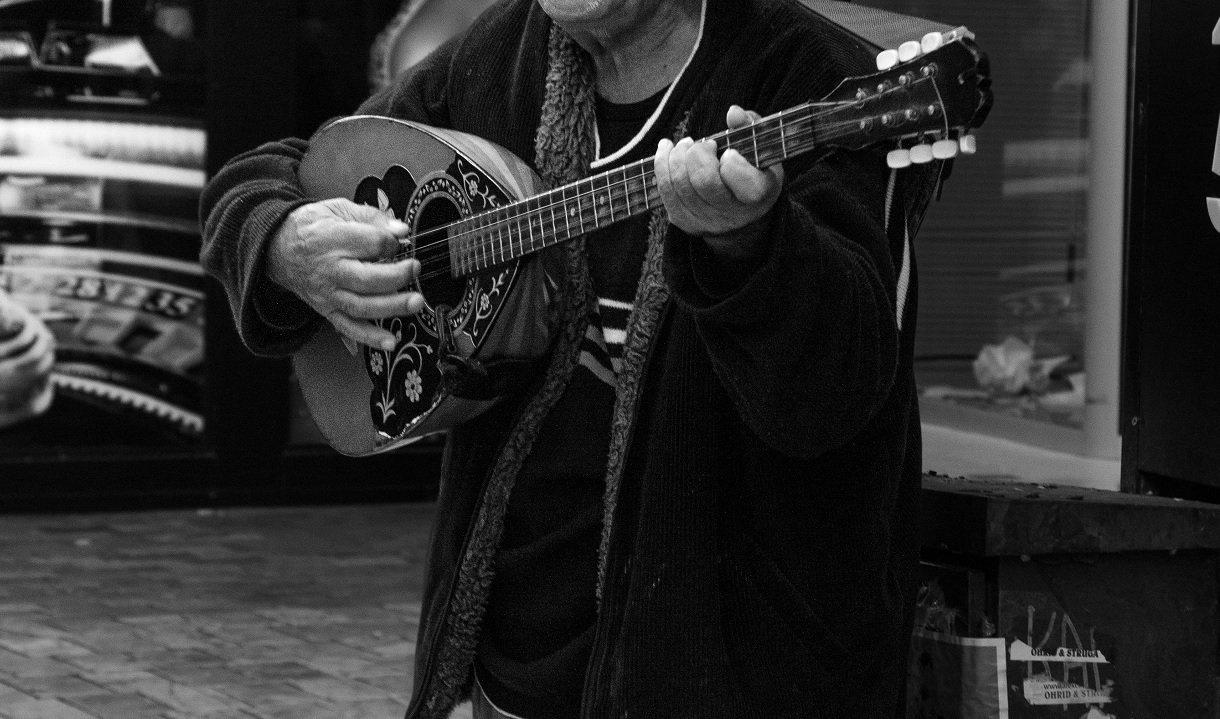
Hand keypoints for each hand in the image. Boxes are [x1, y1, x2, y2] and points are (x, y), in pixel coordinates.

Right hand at [266, 198, 422, 350]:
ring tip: (415, 303)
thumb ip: (371, 217)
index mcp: (332, 240)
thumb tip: (400, 229)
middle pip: (367, 279)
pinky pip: (350, 327)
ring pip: (362, 306)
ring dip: (392, 307)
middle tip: (415, 269)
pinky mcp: (328, 310)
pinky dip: (370, 337)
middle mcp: (330, 270)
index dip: (391, 242)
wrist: (278, 248)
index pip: (370, 243)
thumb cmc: (311, 227)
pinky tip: (390, 341)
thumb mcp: (338, 209)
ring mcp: (329, 294)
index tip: (398, 240)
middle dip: (397, 276)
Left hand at [654, 105, 783, 240]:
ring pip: (680, 185)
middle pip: (704, 181)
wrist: (741, 211)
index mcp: (759, 194)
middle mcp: (733, 214)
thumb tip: (732, 112)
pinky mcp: (684, 221)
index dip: (731, 161)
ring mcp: (707, 221)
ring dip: (677, 156)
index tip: (728, 152)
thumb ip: (750, 126)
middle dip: (697, 153)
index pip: (742, 180)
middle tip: (704, 144)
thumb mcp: (759, 147)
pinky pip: (665, 191)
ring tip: (686, 144)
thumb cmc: (752, 170)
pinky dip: (662, 164)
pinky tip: (667, 149)